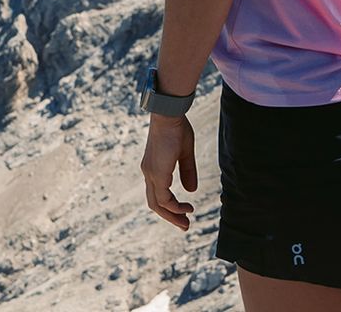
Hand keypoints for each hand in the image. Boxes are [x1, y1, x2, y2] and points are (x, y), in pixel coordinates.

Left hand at [140, 113, 197, 229]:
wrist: (168, 115)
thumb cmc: (176, 128)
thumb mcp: (184, 153)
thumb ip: (187, 171)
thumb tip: (191, 190)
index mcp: (153, 167)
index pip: (157, 194)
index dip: (170, 206)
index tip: (186, 212)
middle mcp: (149, 172)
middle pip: (155, 203)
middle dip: (169, 217)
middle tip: (184, 225)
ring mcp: (151, 174)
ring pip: (157, 204)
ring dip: (172, 216)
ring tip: (186, 223)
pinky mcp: (157, 174)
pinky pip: (164, 198)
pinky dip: (175, 207)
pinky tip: (187, 208)